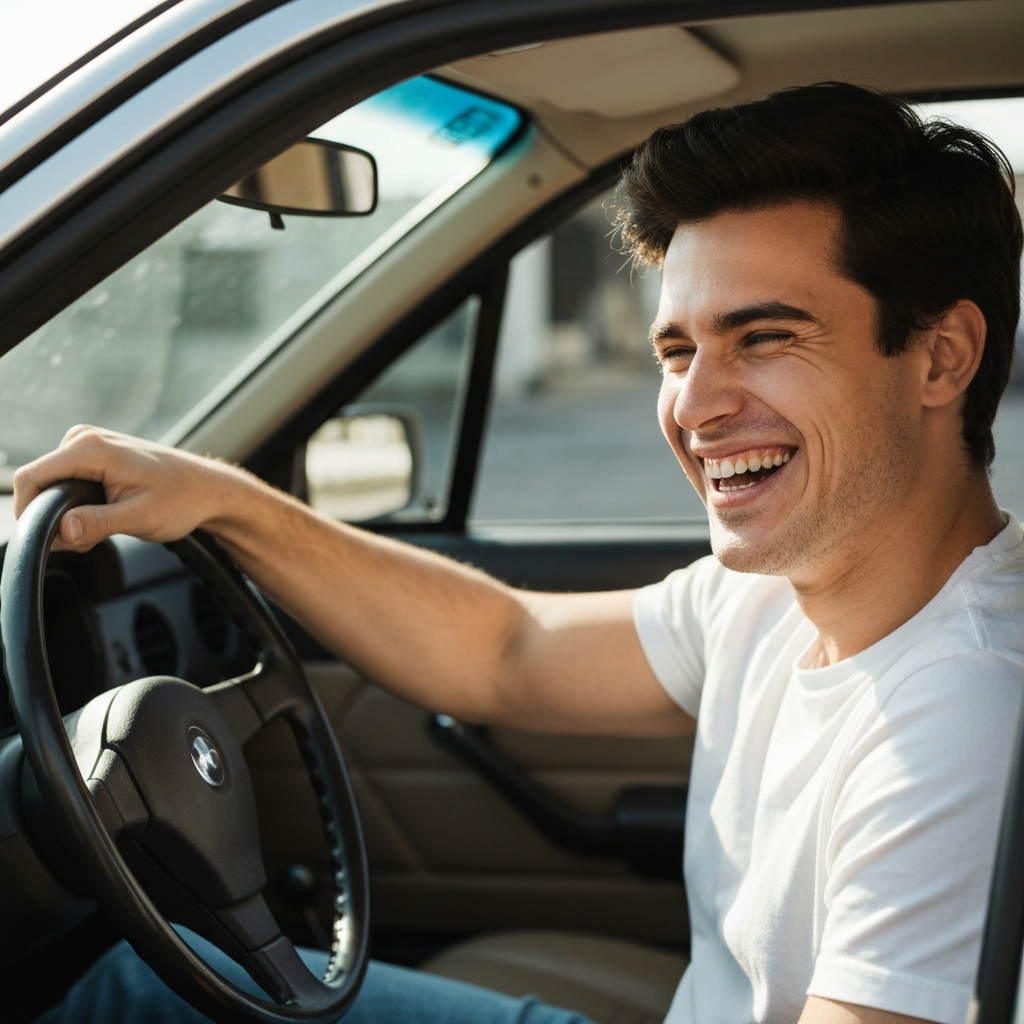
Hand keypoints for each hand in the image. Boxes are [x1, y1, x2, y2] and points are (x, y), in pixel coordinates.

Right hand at [12, 426, 247, 551]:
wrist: (208, 489)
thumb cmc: (182, 499)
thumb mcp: (139, 518)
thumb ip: (97, 523)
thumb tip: (62, 530)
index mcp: (91, 448)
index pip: (31, 478)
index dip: (30, 512)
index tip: (50, 539)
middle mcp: (85, 438)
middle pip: (40, 484)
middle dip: (57, 517)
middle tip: (92, 538)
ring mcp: (89, 443)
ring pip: (53, 486)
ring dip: (71, 514)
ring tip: (109, 525)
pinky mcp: (94, 453)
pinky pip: (68, 481)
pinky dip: (80, 505)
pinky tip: (108, 514)